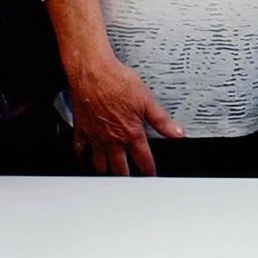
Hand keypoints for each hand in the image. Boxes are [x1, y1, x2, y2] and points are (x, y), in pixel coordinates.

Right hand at [66, 50, 182, 175]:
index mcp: (131, 134)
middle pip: (120, 169)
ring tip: (111, 177)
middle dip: (127, 179)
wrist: (93, 72)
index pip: (143, 161)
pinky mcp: (81, 131)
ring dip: (106, 174)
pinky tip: (84, 165)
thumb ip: (162, 120)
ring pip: (100, 166)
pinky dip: (81, 161)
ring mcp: (95, 138)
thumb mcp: (146, 100)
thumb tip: (177, 133)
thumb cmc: (117, 82)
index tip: (151, 177)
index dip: (149, 172)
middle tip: (131, 184)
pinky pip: (79, 152)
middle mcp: (112, 140)